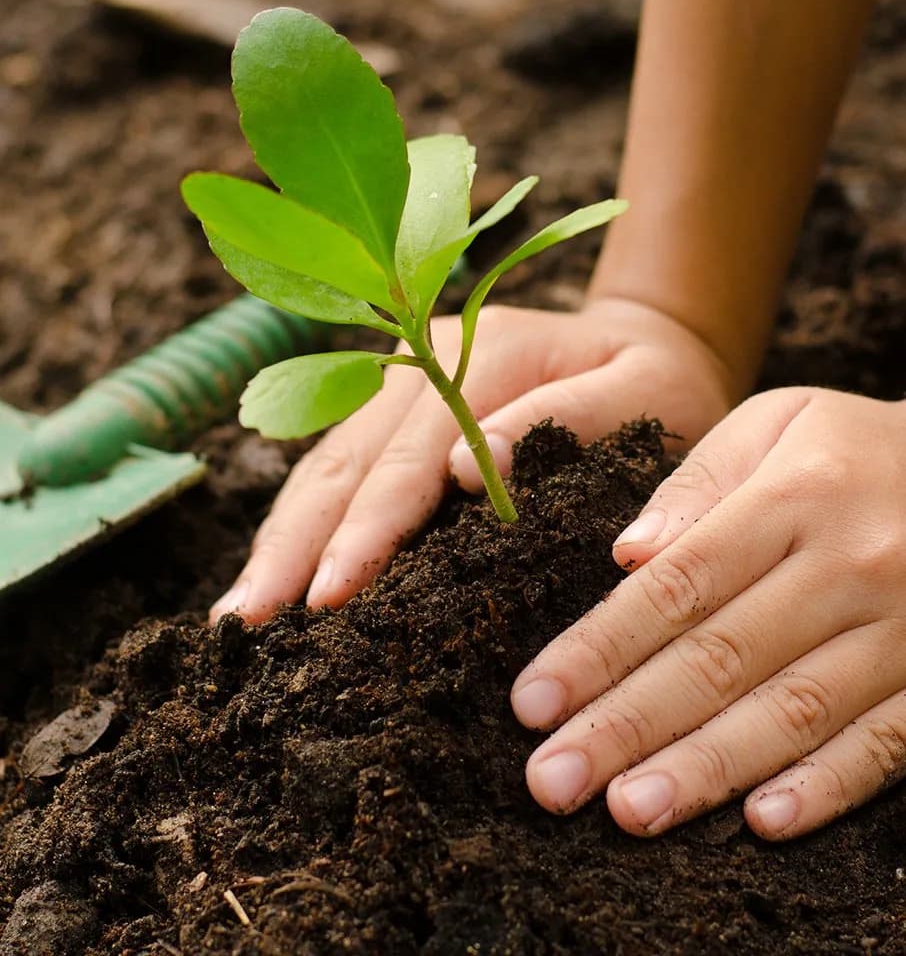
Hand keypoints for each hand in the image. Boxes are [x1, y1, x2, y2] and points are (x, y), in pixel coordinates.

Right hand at [209, 297, 732, 622]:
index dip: (367, 528)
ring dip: (281, 537)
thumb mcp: (646, 393)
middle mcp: (424, 358)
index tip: (330, 595)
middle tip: (248, 624)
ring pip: (325, 462)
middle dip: (295, 544)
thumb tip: (469, 470)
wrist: (648, 339)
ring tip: (240, 613)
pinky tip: (275, 570)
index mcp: (485, 353)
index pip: (411, 455)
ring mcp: (402, 379)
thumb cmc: (658, 382)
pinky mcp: (395, 407)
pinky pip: (336, 465)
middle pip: (345, 459)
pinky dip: (302, 521)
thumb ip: (572, 418)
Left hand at [513, 387, 905, 839]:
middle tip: (552, 780)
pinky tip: (762, 823)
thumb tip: (626, 556)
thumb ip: (697, 484)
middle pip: (722, 658)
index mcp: (793, 498)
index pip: (679, 587)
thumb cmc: (850, 447)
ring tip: (629, 811)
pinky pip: (887, 743)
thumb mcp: (775, 423)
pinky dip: (828, 787)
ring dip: (708, 768)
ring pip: (795, 711)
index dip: (599, 648)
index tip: (532, 702)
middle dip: (628, 724)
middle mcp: (850, 566)